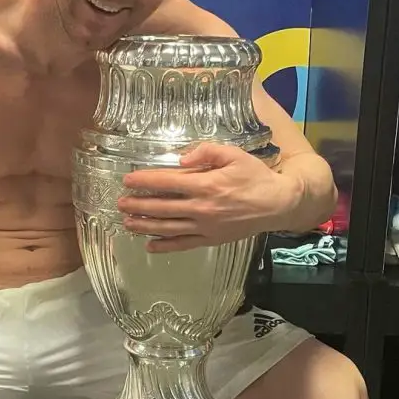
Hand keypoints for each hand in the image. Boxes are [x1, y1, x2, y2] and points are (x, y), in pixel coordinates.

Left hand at [118, 142, 299, 252]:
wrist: (278, 204)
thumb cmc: (256, 176)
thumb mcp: (234, 154)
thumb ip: (206, 152)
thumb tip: (181, 160)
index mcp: (206, 185)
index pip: (166, 182)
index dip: (144, 181)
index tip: (128, 180)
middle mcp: (202, 208)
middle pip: (161, 207)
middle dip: (138, 205)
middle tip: (120, 203)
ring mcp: (205, 227)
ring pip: (168, 228)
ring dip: (145, 226)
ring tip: (127, 223)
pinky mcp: (211, 239)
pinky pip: (183, 244)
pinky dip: (165, 246)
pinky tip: (150, 246)